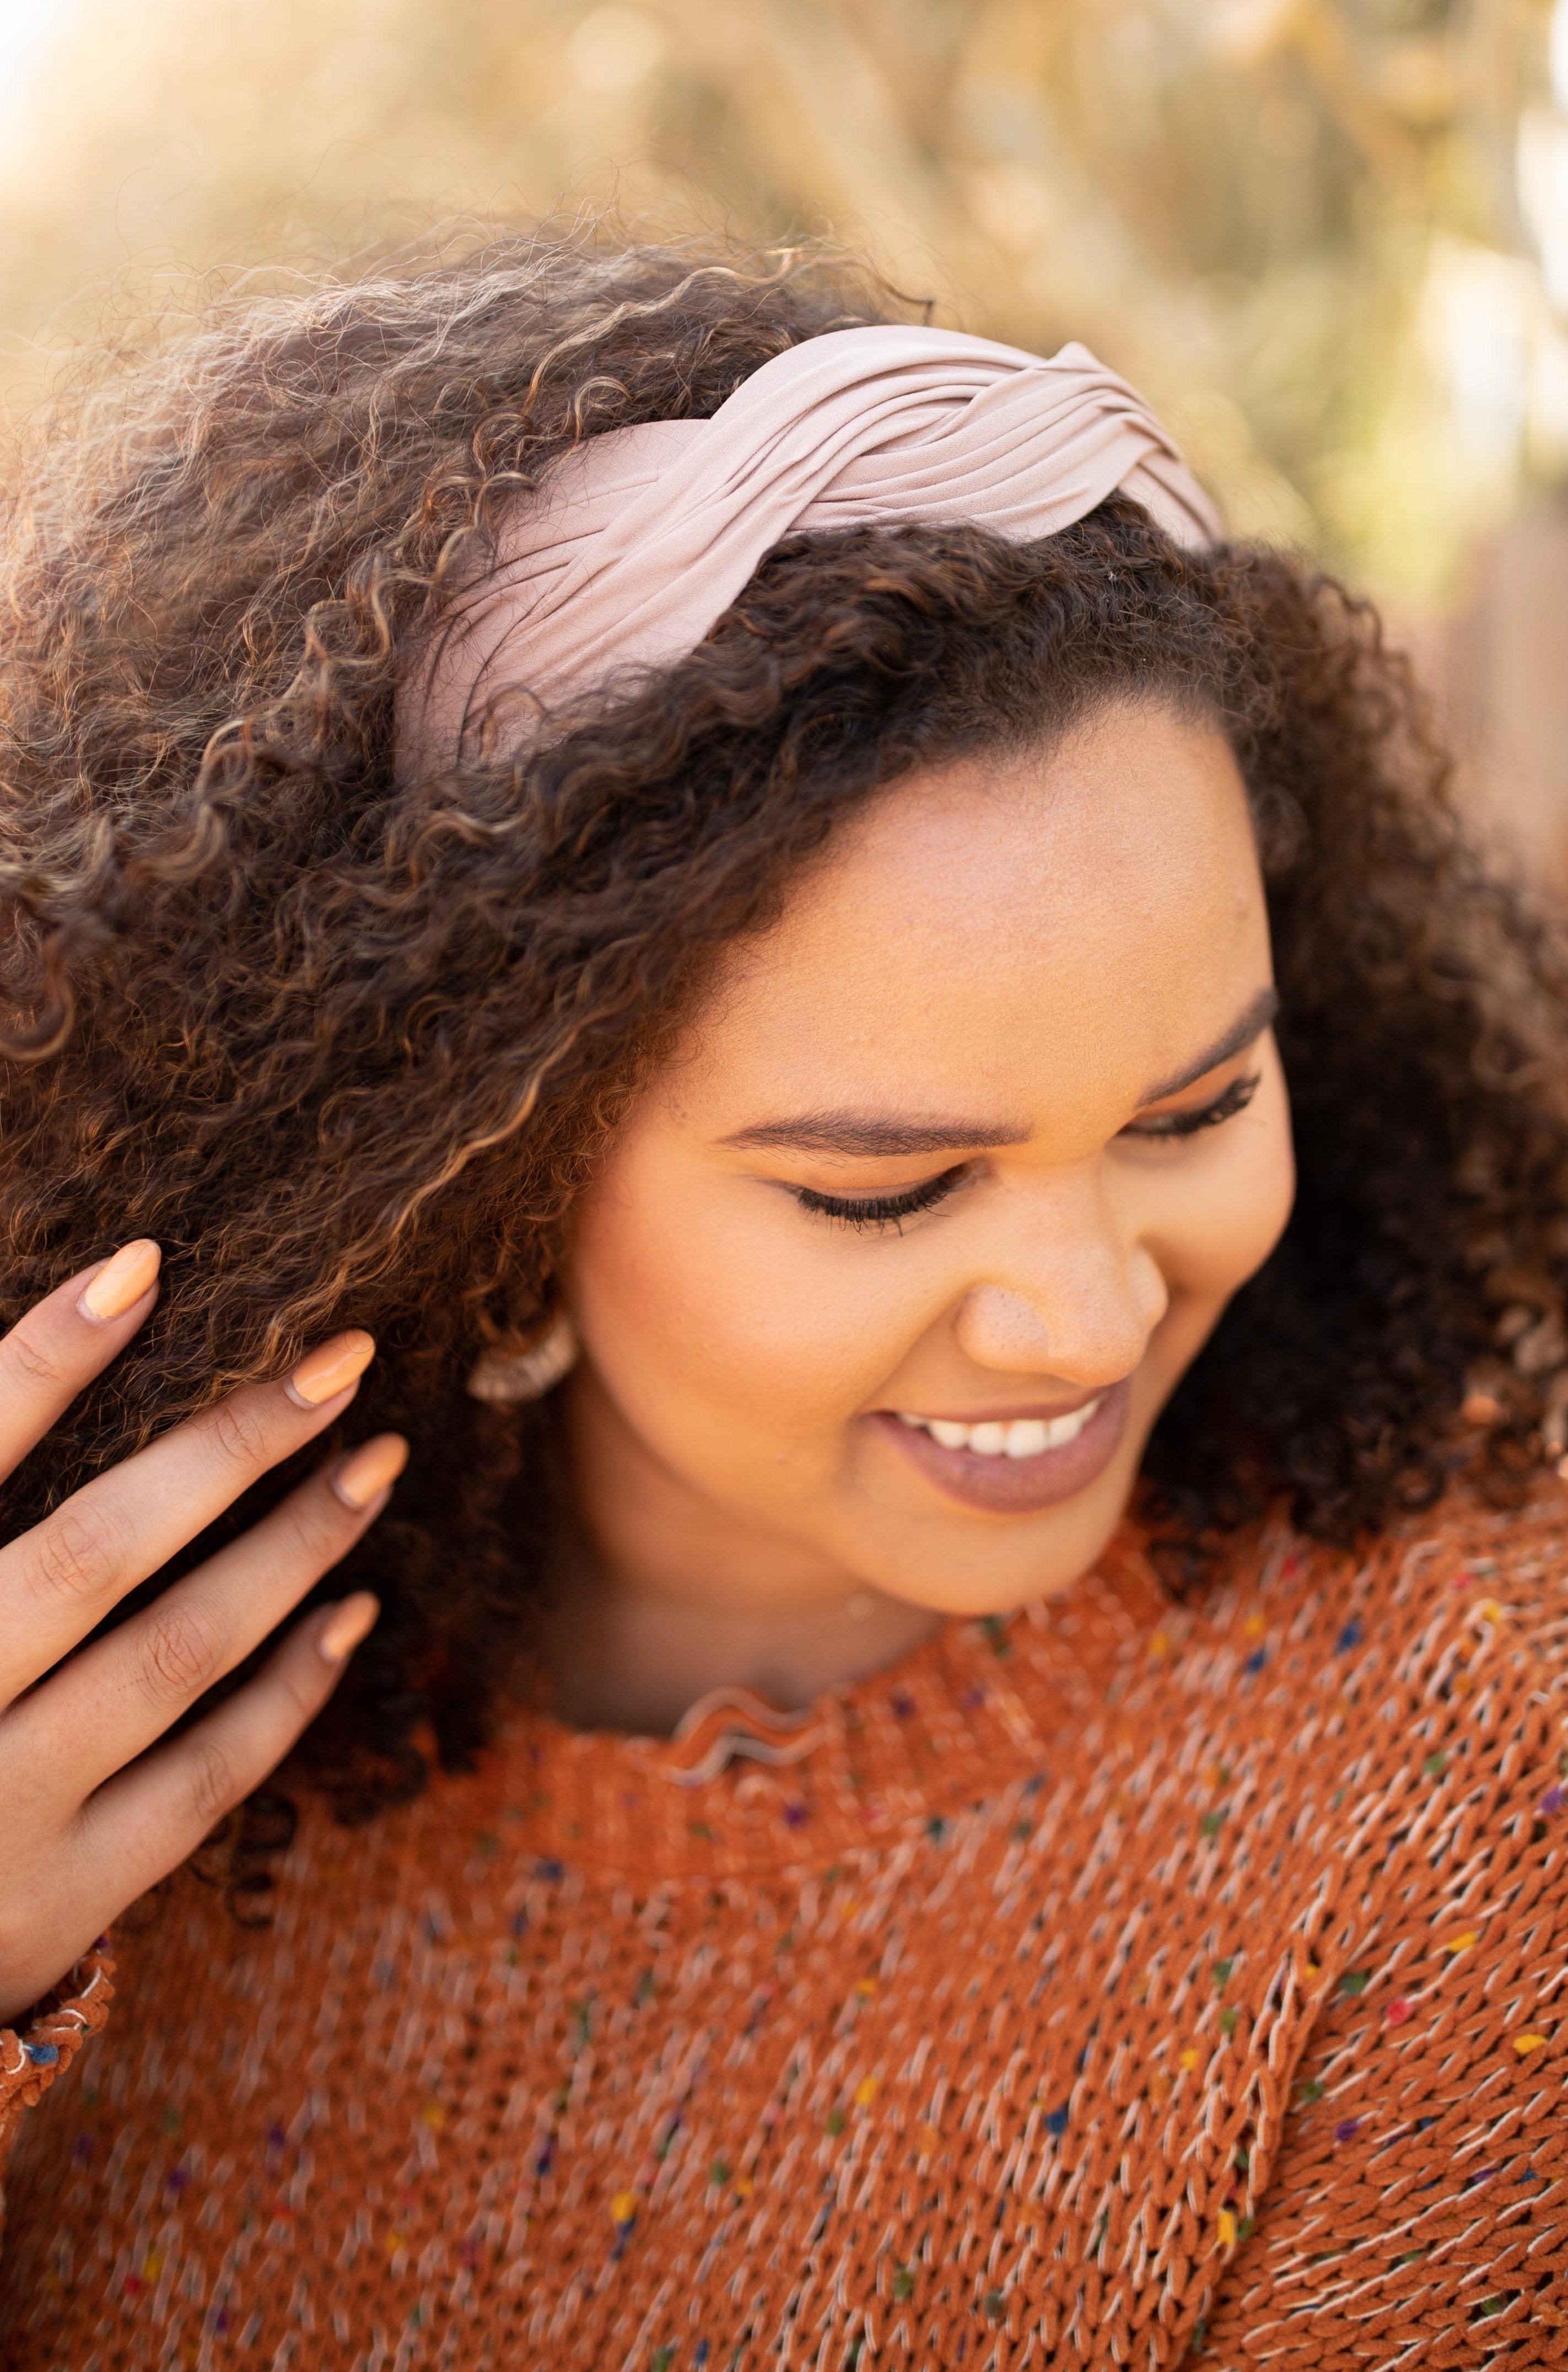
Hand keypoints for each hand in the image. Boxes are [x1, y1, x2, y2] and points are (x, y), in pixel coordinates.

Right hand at [0, 1242, 405, 2026]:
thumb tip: (92, 1324)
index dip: (41, 1361)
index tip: (143, 1265)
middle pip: (94, 1554)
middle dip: (227, 1448)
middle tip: (343, 1358)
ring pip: (174, 1657)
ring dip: (290, 1551)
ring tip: (376, 1462)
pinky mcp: (61, 1899)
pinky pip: (207, 1779)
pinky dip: (289, 1690)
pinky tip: (353, 1611)